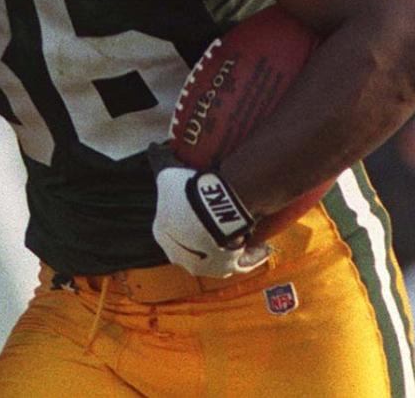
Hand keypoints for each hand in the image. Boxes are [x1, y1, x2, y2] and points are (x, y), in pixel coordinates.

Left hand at [147, 142, 270, 277]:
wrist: (212, 212)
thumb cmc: (187, 191)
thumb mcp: (167, 171)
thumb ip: (158, 158)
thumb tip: (153, 146)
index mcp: (162, 233)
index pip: (169, 222)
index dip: (182, 208)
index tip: (196, 200)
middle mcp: (178, 254)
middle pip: (192, 240)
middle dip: (201, 229)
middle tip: (217, 213)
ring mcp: (202, 265)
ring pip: (216, 253)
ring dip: (227, 244)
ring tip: (240, 230)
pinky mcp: (226, 269)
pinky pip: (240, 263)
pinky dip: (251, 255)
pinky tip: (261, 248)